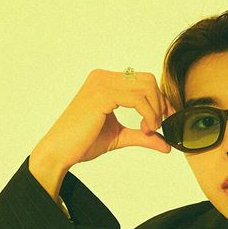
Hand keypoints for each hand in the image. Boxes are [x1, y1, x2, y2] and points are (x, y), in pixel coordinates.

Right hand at [32, 68, 177, 173]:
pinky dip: (148, 114)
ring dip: (155, 111)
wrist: (60, 151)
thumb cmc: (83, 142)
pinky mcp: (101, 95)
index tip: (164, 121)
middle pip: (148, 80)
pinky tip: (145, 129)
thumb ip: (142, 136)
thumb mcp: (120, 136)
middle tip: (157, 127)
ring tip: (148, 130)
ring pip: (146, 87)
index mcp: (106, 81)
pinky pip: (137, 99)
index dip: (160, 100)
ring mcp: (101, 83)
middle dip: (160, 103)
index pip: (143, 81)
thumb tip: (167, 144)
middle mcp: (103, 77)